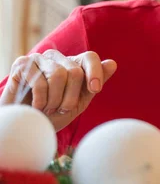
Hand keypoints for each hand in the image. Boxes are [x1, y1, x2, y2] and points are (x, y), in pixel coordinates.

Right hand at [0, 50, 116, 130]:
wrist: (27, 126)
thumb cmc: (53, 114)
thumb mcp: (79, 101)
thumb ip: (94, 83)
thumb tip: (112, 63)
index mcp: (72, 64)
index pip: (90, 57)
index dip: (95, 72)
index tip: (95, 90)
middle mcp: (56, 58)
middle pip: (75, 71)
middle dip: (71, 96)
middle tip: (61, 109)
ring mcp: (39, 59)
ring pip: (59, 74)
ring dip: (55, 99)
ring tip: (48, 108)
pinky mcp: (22, 64)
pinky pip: (39, 81)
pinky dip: (41, 100)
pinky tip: (36, 106)